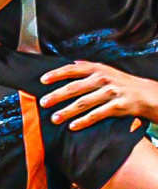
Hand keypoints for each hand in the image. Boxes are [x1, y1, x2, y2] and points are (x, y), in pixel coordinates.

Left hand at [40, 61, 157, 129]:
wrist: (146, 94)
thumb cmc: (121, 82)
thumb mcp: (106, 70)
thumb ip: (88, 67)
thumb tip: (71, 62)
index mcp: (97, 69)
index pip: (72, 69)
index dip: (56, 74)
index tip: (42, 80)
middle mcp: (102, 79)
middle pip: (74, 88)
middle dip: (56, 96)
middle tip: (43, 103)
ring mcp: (110, 93)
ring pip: (83, 103)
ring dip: (67, 112)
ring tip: (54, 119)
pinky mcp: (117, 106)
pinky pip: (97, 114)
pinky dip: (84, 121)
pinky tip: (72, 126)